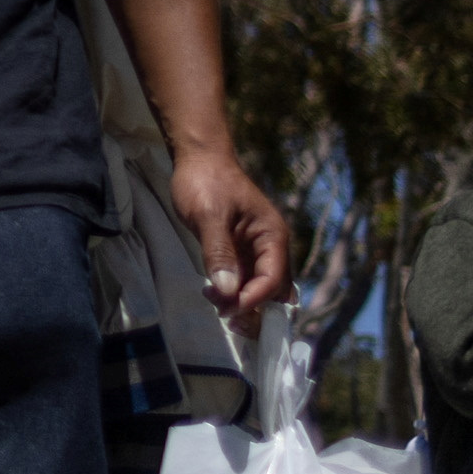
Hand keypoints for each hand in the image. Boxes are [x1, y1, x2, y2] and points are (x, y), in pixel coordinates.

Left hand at [174, 149, 296, 323]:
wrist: (198, 160)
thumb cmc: (206, 182)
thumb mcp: (209, 215)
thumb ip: (219, 252)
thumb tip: (229, 291)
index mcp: (272, 236)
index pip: (274, 279)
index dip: (254, 298)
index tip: (228, 307)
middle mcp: (270, 247)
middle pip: (274, 291)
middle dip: (252, 307)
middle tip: (222, 313)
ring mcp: (255, 251)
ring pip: (258, 289)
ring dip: (240, 302)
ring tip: (213, 301)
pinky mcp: (240, 252)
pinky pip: (244, 281)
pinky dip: (232, 292)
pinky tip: (211, 292)